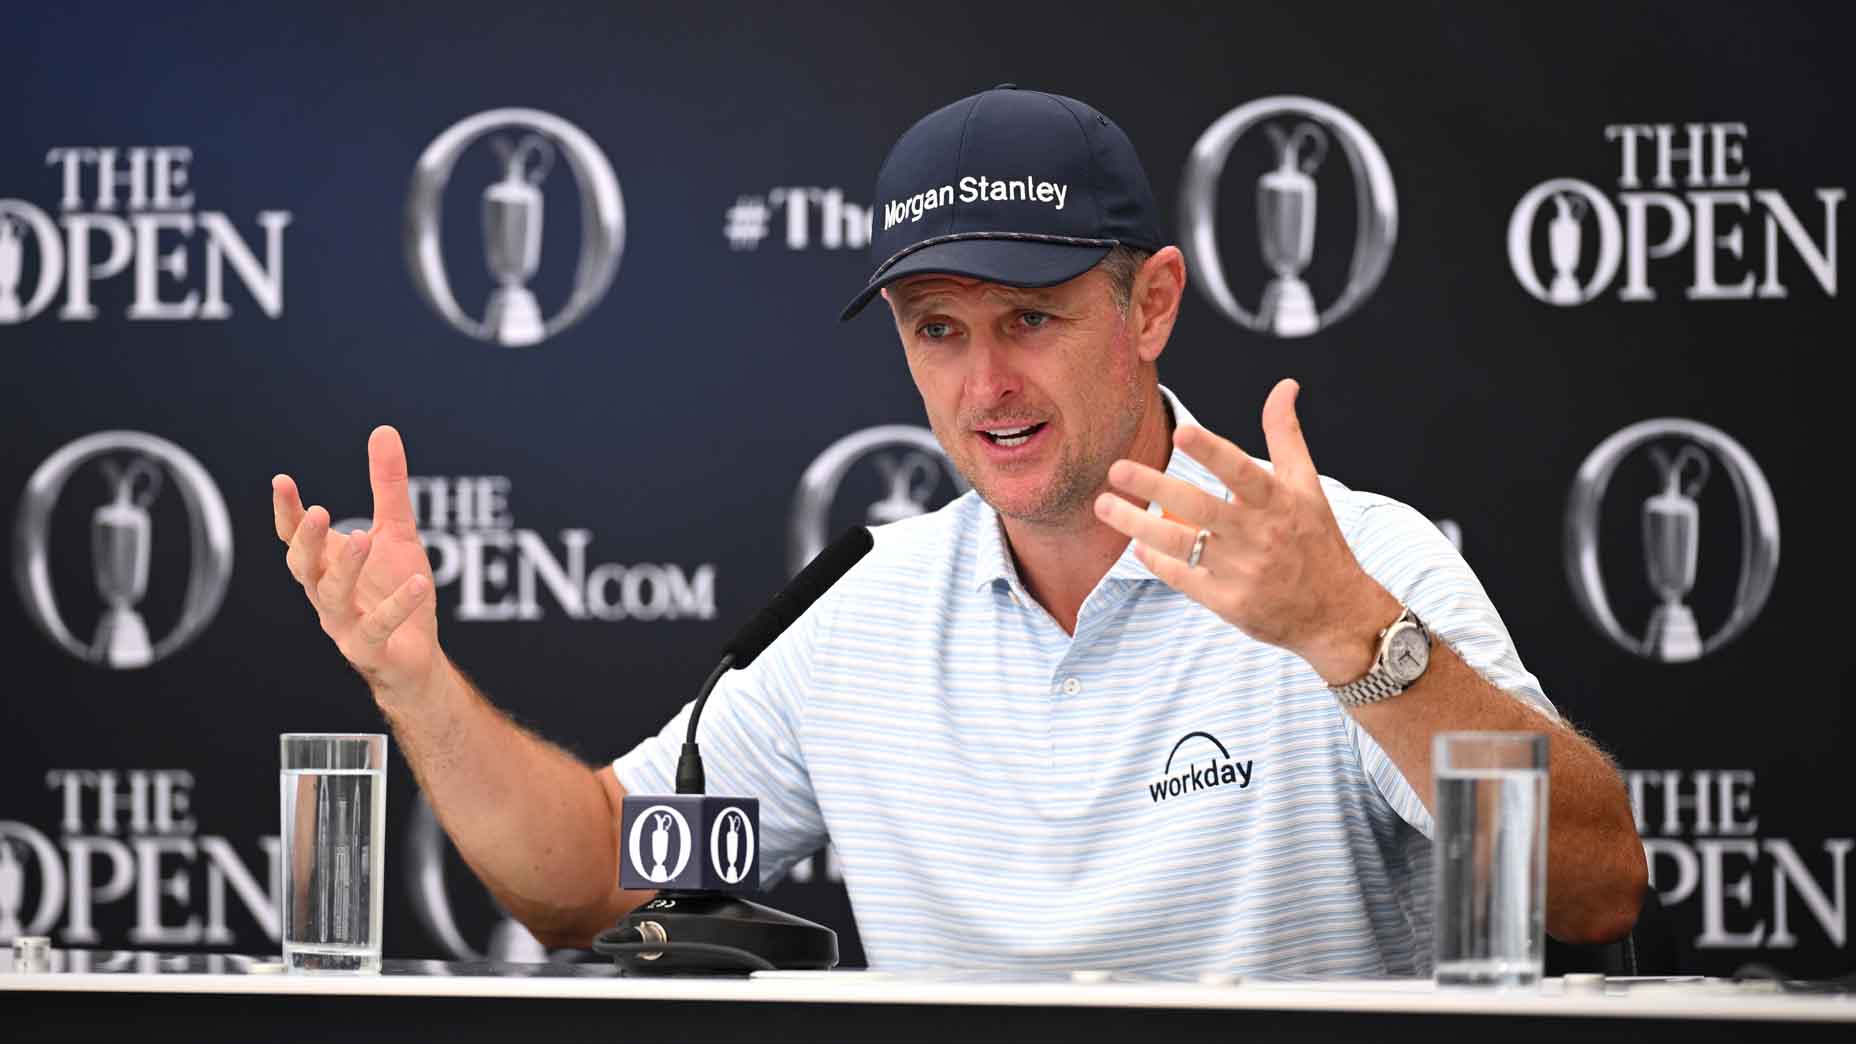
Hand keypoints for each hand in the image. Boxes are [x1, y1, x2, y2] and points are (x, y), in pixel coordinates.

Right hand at [272, 426, 445, 702]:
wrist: (416, 657)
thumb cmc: (397, 590)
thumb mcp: (397, 532)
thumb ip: (388, 486)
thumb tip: (384, 430)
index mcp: (326, 565)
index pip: (294, 537)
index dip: (286, 512)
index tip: (282, 480)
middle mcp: (326, 594)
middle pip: (303, 567)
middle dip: (307, 540)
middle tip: (318, 512)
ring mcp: (345, 624)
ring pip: (333, 597)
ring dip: (345, 568)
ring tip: (363, 537)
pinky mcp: (371, 649)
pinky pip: (378, 627)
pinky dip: (397, 606)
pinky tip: (419, 583)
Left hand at [1092, 379, 1398, 683]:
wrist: (1336, 613)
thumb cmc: (1316, 540)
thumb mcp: (1308, 487)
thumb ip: (1286, 435)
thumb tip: (1284, 386)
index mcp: (1279, 503)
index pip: (1242, 471)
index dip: (1212, 452)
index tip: (1181, 432)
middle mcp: (1259, 535)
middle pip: (1199, 507)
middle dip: (1154, 487)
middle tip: (1115, 469)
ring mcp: (1243, 571)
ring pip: (1181, 543)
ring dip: (1137, 525)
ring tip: (1104, 505)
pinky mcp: (1230, 603)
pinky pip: (1184, 578)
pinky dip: (1157, 561)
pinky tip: (1136, 545)